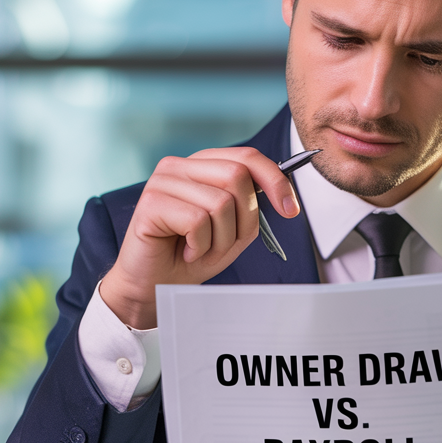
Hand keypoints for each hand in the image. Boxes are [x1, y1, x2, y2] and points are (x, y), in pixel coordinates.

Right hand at [100, 147, 299, 327]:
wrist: (156, 285)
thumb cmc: (193, 254)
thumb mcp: (234, 229)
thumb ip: (252, 205)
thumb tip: (282, 193)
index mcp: (202, 165)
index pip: (247, 157)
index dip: (275, 181)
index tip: (290, 210)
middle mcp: (180, 166)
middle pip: (236, 176)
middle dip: (245, 218)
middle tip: (227, 243)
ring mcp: (162, 181)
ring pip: (220, 202)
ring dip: (221, 239)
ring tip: (203, 249)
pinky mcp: (150, 202)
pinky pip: (197, 221)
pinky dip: (201, 246)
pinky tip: (187, 252)